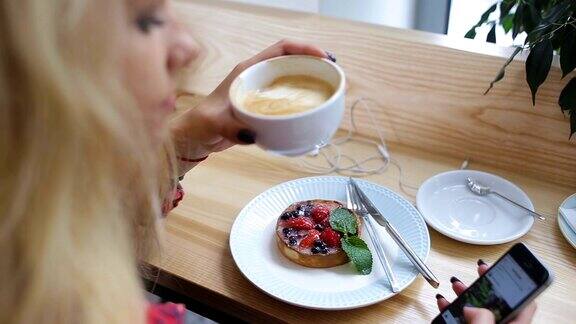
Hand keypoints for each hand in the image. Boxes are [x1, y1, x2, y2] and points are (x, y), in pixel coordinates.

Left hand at [170, 39, 330, 173]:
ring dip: (310, 81)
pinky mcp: (261, 107)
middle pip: (290, 61)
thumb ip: (230, 128)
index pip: (280, 50)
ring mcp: (259, 92)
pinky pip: (286, 98)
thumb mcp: (213, 123)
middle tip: (334, 76)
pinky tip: (311, 111)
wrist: (193, 137)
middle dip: (313, 64)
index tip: (323, 57)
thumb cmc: (200, 125)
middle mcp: (256, 77)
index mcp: (246, 71)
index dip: (304, 49)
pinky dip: (301, 100)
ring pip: (290, 79)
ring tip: (328, 90)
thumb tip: (252, 135)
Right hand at [435, 260, 536, 323]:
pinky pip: (461, 317)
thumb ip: (482, 318)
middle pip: (498, 300)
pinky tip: (443, 302)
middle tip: (480, 268)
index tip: (507, 265)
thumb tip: (472, 307)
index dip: (518, 281)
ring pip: (477, 307)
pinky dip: (451, 307)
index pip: (526, 301)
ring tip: (455, 283)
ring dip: (465, 293)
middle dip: (485, 282)